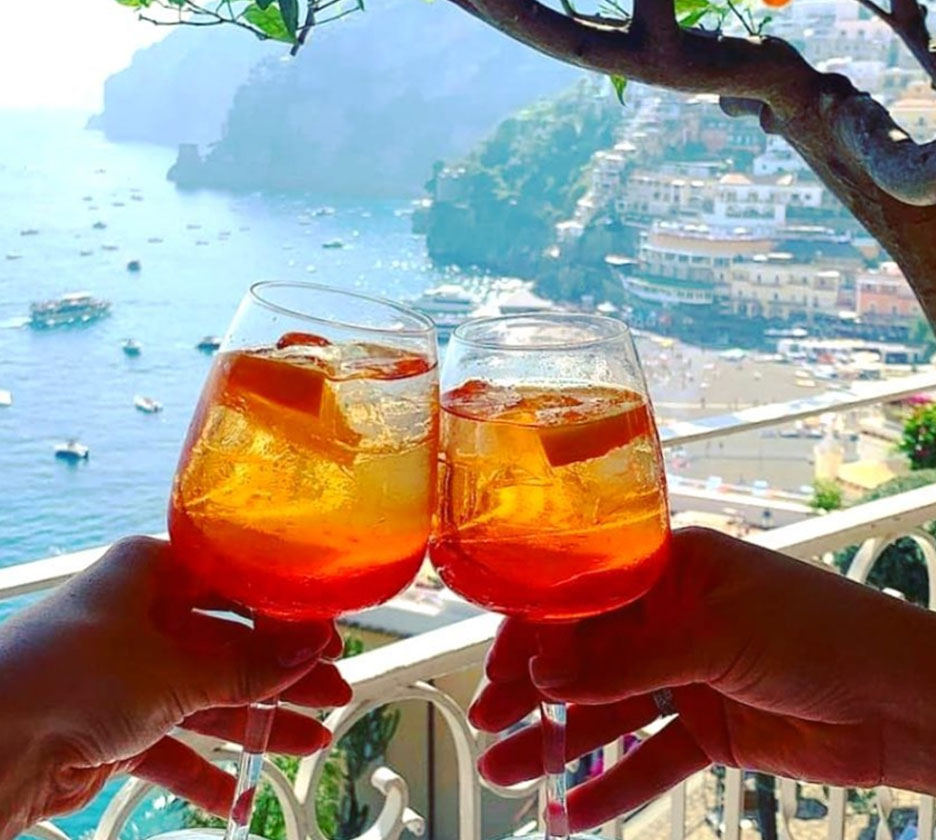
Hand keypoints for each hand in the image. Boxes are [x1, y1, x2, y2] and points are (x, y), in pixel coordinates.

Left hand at [0, 536, 350, 839]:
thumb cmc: (74, 675)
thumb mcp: (174, 668)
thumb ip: (248, 664)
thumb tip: (315, 646)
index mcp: (148, 570)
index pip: (232, 582)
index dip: (283, 610)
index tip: (329, 634)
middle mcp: (138, 613)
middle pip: (226, 642)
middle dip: (281, 672)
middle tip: (336, 690)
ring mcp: (124, 672)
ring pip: (206, 695)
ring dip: (258, 721)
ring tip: (315, 742)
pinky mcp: (110, 725)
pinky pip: (171, 743)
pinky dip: (202, 770)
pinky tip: (241, 796)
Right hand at [470, 527, 935, 827]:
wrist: (902, 701)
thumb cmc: (816, 631)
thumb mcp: (712, 634)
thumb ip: (626, 659)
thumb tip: (543, 674)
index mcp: (668, 566)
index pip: (582, 592)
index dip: (534, 628)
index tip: (494, 664)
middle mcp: (670, 615)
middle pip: (585, 654)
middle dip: (533, 689)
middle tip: (485, 723)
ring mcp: (688, 674)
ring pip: (607, 710)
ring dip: (556, 741)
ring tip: (502, 771)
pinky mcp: (710, 729)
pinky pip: (649, 759)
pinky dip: (612, 786)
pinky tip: (568, 811)